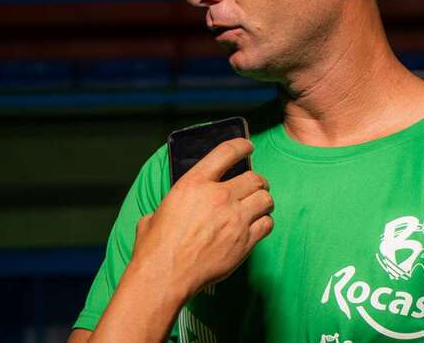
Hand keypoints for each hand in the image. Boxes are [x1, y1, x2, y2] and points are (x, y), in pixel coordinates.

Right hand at [131, 137, 273, 300]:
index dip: (242, 146)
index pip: (227, 152)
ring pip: (265, 199)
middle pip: (254, 178)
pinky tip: (256, 226)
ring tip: (258, 206)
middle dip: (258, 181)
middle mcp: (218, 197)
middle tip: (255, 186)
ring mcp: (234, 219)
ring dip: (263, 200)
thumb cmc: (156, 247)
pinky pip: (267, 224)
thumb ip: (178, 200)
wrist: (164, 276)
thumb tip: (182, 202)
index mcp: (194, 183)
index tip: (248, 147)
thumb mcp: (159, 210)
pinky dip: (264, 223)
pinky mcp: (244, 242)